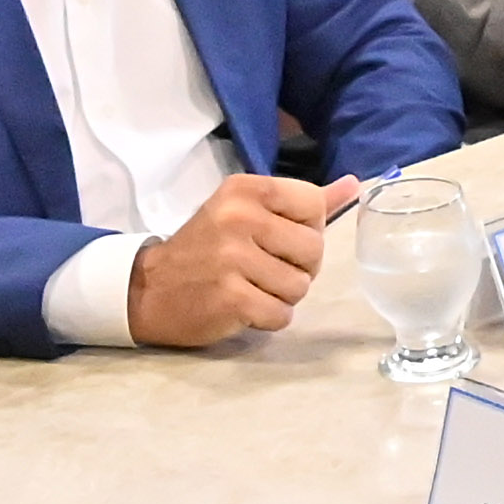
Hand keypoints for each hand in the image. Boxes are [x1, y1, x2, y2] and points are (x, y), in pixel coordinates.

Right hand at [126, 172, 353, 344]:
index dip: (306, 230)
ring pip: (300, 286)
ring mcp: (233, 257)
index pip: (314, 206)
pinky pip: (282, 314)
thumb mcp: (247, 212)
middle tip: (263, 269)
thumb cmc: (206, 248)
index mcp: (246, 189)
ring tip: (251, 287)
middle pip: (314, 249)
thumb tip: (355, 184)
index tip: (277, 239)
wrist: (149, 288)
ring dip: (281, 296)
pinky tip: (243, 306)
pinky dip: (267, 318)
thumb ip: (302, 202)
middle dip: (298, 267)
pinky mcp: (230, 297)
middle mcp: (239, 217)